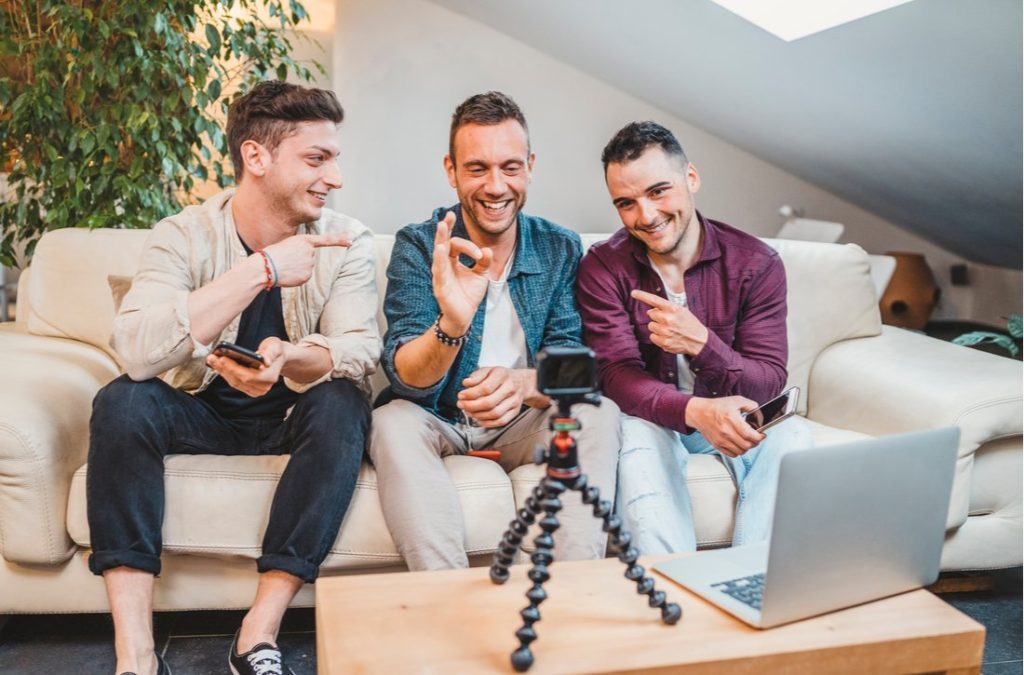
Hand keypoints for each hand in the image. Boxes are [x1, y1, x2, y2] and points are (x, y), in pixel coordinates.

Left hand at [206, 337, 288, 396]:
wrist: (278, 357)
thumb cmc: (275, 350)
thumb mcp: (275, 346)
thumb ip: (270, 353)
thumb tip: (266, 362)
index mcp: (270, 377)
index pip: (248, 376)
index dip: (233, 368)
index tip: (222, 358)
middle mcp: (264, 387)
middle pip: (239, 380)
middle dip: (224, 369)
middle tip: (212, 357)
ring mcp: (257, 391)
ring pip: (235, 383)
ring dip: (222, 372)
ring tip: (212, 360)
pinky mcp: (251, 391)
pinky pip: (235, 384)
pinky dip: (226, 374)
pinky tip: (219, 366)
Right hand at [262, 232, 350, 286]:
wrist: (265, 266)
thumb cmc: (272, 254)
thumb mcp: (288, 244)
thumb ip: (300, 249)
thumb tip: (307, 262)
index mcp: (304, 240)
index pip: (326, 240)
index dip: (340, 240)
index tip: (351, 240)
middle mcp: (310, 252)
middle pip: (310, 257)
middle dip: (300, 260)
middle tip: (286, 259)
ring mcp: (310, 265)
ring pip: (307, 267)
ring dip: (298, 268)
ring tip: (285, 266)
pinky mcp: (307, 276)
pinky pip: (304, 277)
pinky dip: (296, 277)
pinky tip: (288, 274)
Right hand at [432, 211, 492, 334]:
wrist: (465, 316)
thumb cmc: (469, 294)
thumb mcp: (481, 275)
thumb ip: (484, 262)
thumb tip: (488, 250)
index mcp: (452, 260)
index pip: (456, 244)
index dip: (469, 246)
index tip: (480, 254)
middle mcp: (444, 265)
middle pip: (443, 243)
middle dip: (445, 229)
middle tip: (448, 215)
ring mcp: (440, 275)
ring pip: (439, 254)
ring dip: (441, 239)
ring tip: (441, 226)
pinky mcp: (440, 286)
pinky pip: (439, 271)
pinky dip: (440, 260)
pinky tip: (440, 249)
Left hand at [457, 367, 534, 427]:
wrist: (521, 382)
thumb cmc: (500, 376)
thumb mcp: (488, 370)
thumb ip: (476, 376)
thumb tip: (466, 383)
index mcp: (502, 375)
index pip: (485, 388)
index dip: (470, 394)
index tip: (460, 395)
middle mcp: (510, 388)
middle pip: (489, 403)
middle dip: (471, 406)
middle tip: (461, 405)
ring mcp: (514, 401)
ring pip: (495, 414)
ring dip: (477, 415)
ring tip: (468, 411)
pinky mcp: (515, 411)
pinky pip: (501, 421)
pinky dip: (487, 423)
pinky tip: (478, 419)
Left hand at [631, 289, 708, 355]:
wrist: (699, 340)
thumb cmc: (690, 324)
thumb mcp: (681, 310)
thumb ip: (666, 308)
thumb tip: (651, 310)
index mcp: (673, 309)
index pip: (654, 300)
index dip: (642, 296)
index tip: (634, 293)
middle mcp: (668, 319)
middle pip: (651, 314)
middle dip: (657, 316)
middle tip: (668, 320)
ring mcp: (665, 331)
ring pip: (651, 326)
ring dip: (657, 327)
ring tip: (669, 329)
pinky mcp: (664, 342)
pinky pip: (652, 336)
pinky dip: (658, 337)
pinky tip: (668, 336)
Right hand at [684, 396, 764, 456]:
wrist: (699, 412)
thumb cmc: (716, 407)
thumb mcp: (736, 400)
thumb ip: (751, 405)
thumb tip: (760, 414)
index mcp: (732, 419)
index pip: (750, 435)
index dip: (759, 437)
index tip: (762, 435)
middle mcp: (726, 431)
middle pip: (747, 445)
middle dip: (755, 442)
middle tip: (755, 438)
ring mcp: (721, 440)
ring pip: (740, 452)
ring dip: (746, 447)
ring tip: (747, 441)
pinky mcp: (717, 445)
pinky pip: (732, 454)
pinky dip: (738, 451)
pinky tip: (738, 444)